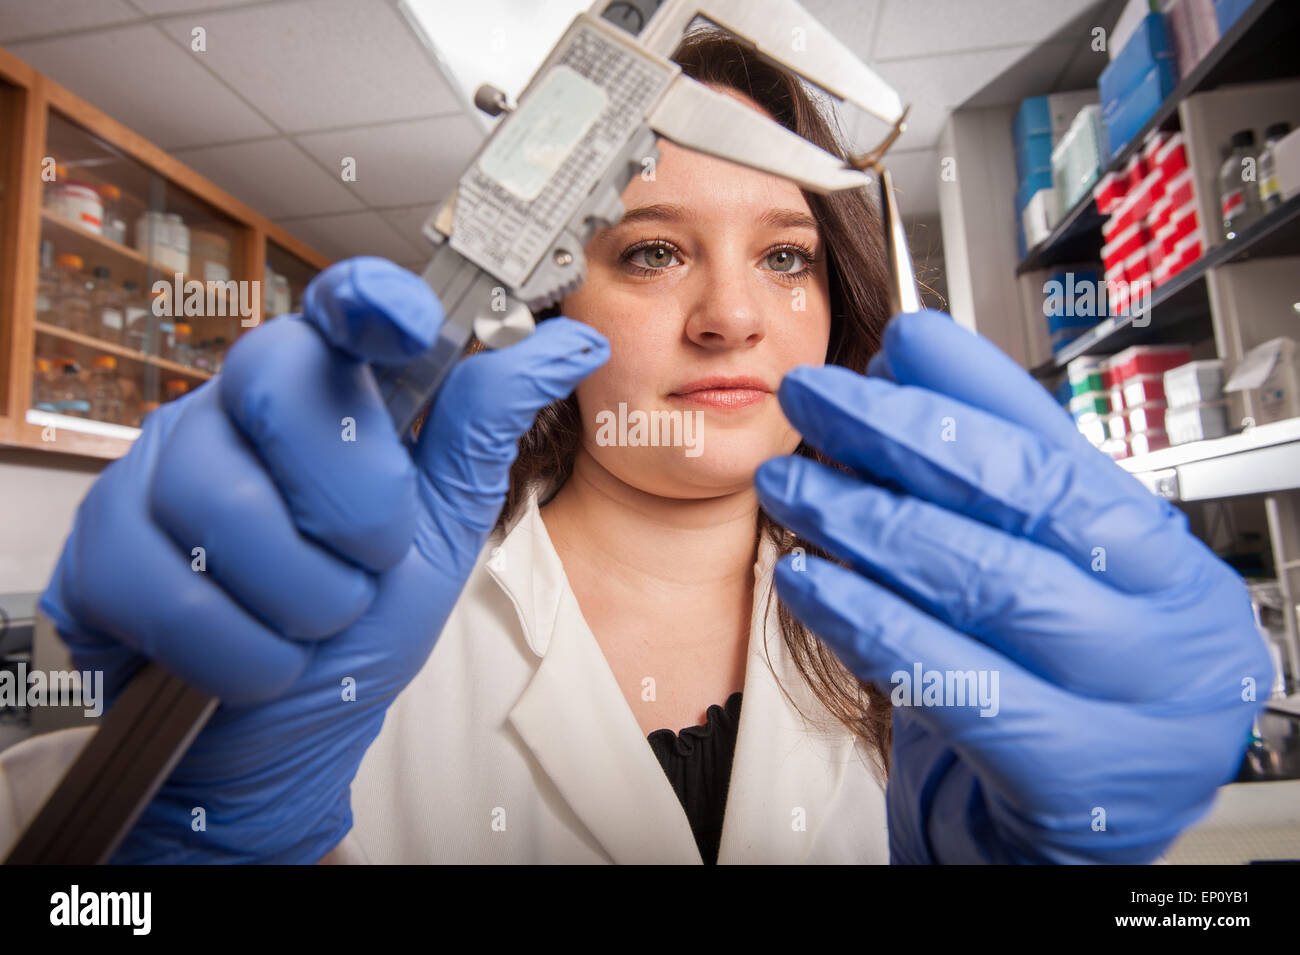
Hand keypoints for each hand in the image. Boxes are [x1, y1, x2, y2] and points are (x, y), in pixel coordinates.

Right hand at [39, 257, 608, 862]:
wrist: (277, 736)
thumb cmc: (357, 630)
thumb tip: (572, 346)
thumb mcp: (439, 534)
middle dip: (353, 502)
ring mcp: (154, 472)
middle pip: (283, 388)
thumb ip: (482, 434)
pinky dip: (242, 652)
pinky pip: (174, 593)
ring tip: (310, 623)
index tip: (403, 317)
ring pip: (228, 503)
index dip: (369, 301)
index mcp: (322, 398)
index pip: (338, 314)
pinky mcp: (99, 548)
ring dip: (303, 598)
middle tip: (369, 563)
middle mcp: (230, 412)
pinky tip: (254, 660)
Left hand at [754, 309, 1271, 863]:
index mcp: (1159, 556)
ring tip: (789, 482)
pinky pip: (950, 680)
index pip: (1063, 448)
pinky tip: (806, 580)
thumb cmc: (1059, 680)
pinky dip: (867, 620)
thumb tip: (905, 365)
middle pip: (1021, 502)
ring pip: (983, 582)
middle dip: (901, 438)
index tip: (898, 339)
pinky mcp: (1066, 774)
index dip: (974, 389)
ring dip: (865, 520)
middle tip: (814, 396)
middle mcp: (1164, 619)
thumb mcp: (1039, 570)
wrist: (1084, 820)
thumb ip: (987, 476)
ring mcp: (1129, 701)